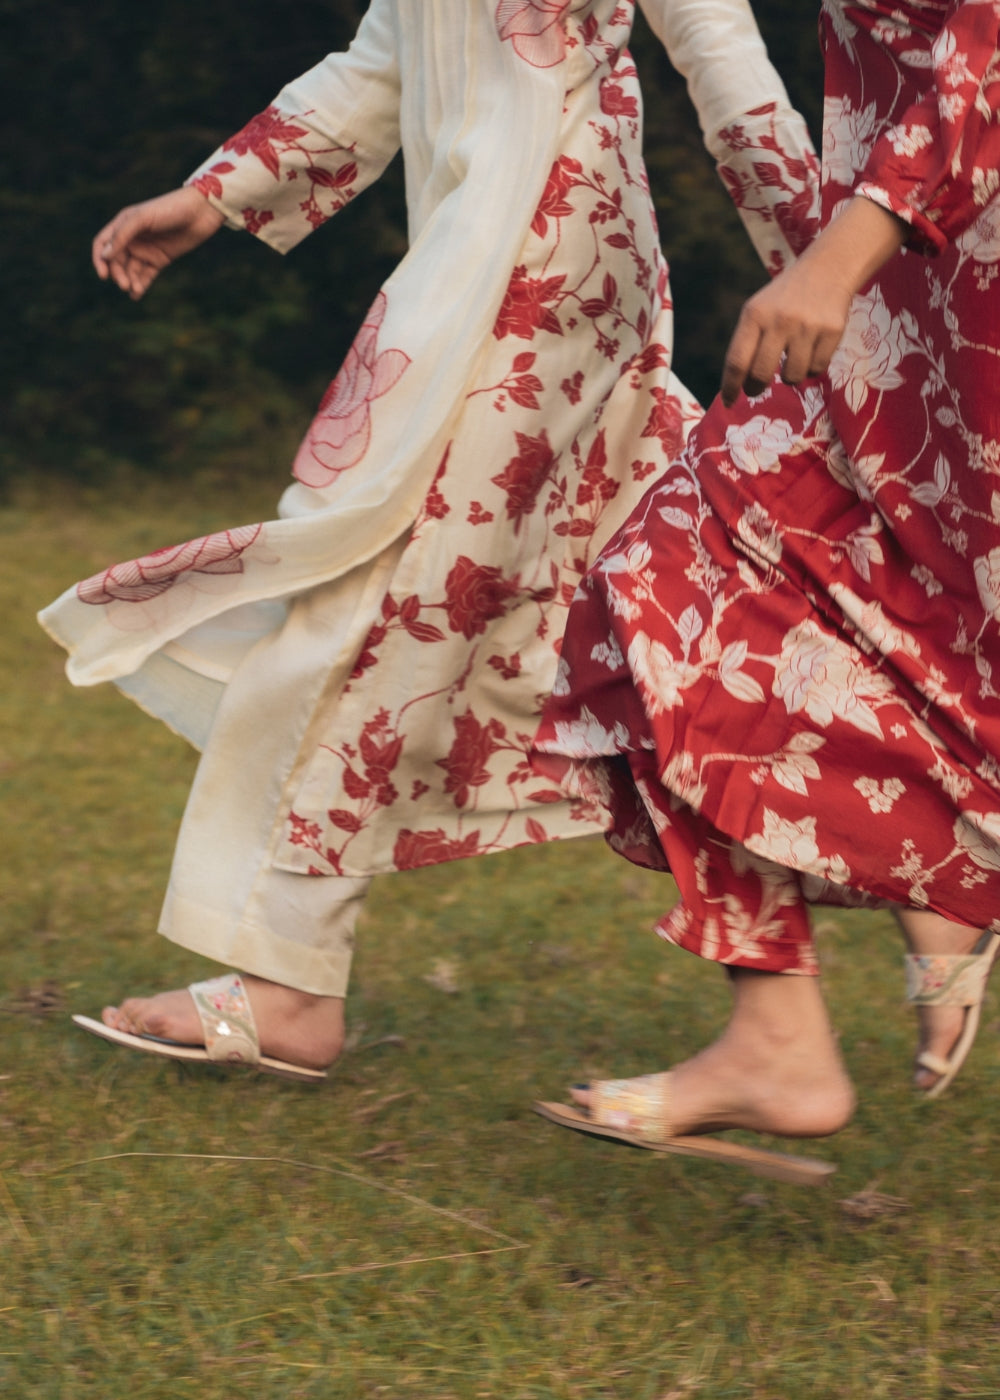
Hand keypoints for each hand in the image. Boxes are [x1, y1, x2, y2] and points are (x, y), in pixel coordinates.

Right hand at [92, 187, 225, 299]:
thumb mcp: (143, 219)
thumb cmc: (170, 209)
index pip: (103, 244)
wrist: (200, 212)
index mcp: (123, 224)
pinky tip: (137, 294)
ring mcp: (146, 249)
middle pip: (116, 261)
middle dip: (119, 274)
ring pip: (131, 270)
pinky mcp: (160, 259)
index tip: (104, 275)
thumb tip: (105, 255)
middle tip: (126, 285)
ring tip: (134, 290)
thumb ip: (123, 235)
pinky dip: (141, 285)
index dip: (100, 260)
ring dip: (130, 281)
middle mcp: (132, 238)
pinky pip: (146, 275)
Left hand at [720, 258, 853, 405]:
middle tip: (756, 388)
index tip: (728, 402)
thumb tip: (738, 384)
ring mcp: (807, 326)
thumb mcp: (758, 310)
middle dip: (756, 388)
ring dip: (789, 376)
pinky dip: (812, 367)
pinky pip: (817, 369)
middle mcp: (780, 321)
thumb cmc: (785, 298)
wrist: (827, 269)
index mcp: (755, 315)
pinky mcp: (832, 331)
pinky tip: (812, 349)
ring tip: (791, 359)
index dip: (730, 387)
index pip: (737, 361)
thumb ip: (747, 342)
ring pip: (792, 377)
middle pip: (761, 374)